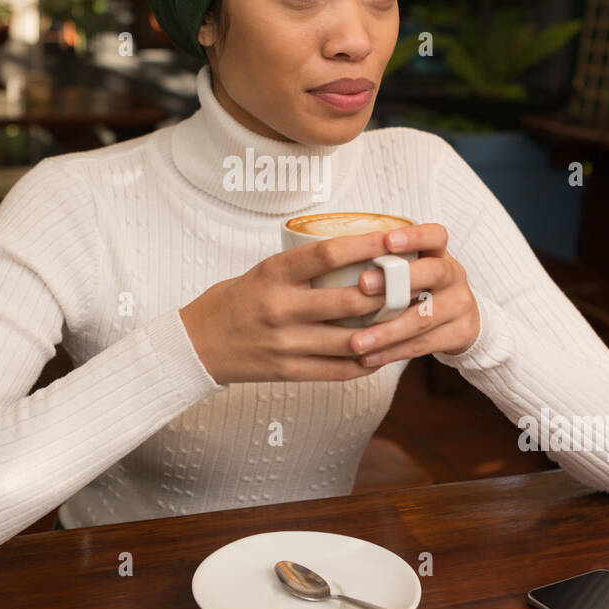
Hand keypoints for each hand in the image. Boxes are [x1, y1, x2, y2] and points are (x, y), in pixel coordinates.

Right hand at [180, 228, 440, 384]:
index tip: (393, 237)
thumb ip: (303, 267)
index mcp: (273, 274)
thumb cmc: (235, 301)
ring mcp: (285, 342)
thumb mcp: (263, 271)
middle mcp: (280, 307)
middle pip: (348, 299)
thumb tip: (355, 253)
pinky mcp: (288, 371)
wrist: (196, 344)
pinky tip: (382, 353)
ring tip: (405, 320)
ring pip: (350, 339)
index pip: (327, 253)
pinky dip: (365, 363)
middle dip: (386, 292)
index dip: (365, 244)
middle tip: (411, 284)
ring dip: (383, 331)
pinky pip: (338, 370)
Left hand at [348, 223, 479, 368]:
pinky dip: (392, 353)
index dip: (414, 236)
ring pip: (424, 318)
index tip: (387, 241)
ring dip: (387, 330)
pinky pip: (423, 345)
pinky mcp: (461, 334)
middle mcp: (454, 275)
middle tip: (363, 285)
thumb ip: (385, 264)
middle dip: (397, 280)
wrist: (462, 319)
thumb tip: (332, 259)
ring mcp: (460, 305)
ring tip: (356, 341)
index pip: (435, 235)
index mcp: (439, 253)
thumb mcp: (411, 268)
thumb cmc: (421, 288)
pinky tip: (367, 357)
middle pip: (434, 272)